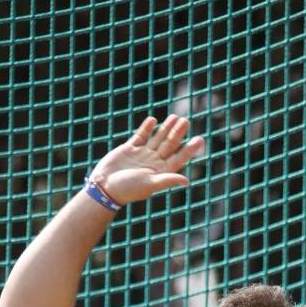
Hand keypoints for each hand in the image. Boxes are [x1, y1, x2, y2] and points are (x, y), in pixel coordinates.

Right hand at [90, 115, 204, 205]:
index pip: (179, 158)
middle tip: (186, 121)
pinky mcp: (130, 149)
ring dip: (166, 128)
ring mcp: (142, 155)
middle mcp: (154, 162)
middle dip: (178, 133)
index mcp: (161, 172)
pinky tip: (153, 120)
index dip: (189, 149)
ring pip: (157, 138)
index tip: (200, 139)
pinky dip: (147, 128)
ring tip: (175, 117)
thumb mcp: (149, 184)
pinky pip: (141, 136)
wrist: (105, 187)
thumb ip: (167, 180)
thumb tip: (187, 181)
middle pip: (169, 145)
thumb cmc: (128, 189)